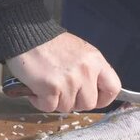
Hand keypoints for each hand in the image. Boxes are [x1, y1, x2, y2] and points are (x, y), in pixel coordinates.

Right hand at [6, 32, 120, 111]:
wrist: (26, 32)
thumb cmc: (50, 44)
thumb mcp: (80, 52)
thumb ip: (90, 71)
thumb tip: (93, 92)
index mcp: (96, 61)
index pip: (113, 88)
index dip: (104, 98)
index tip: (94, 99)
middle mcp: (86, 71)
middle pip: (89, 104)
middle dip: (75, 102)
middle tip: (62, 91)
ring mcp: (70, 80)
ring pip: (68, 107)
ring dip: (56, 101)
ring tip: (48, 84)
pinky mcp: (51, 87)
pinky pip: (49, 107)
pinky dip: (40, 101)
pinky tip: (37, 88)